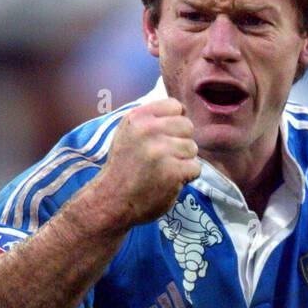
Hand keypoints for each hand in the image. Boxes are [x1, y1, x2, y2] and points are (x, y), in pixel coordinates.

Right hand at [96, 98, 201, 228]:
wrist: (112, 201)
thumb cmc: (123, 169)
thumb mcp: (128, 134)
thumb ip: (150, 121)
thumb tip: (181, 111)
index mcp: (137, 117)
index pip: (174, 106)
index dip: (176, 121)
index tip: (168, 136)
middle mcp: (149, 130)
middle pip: (187, 126)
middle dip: (181, 142)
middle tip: (165, 158)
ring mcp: (162, 151)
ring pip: (192, 148)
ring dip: (183, 161)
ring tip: (164, 171)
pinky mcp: (173, 171)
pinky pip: (195, 167)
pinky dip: (187, 177)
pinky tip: (170, 181)